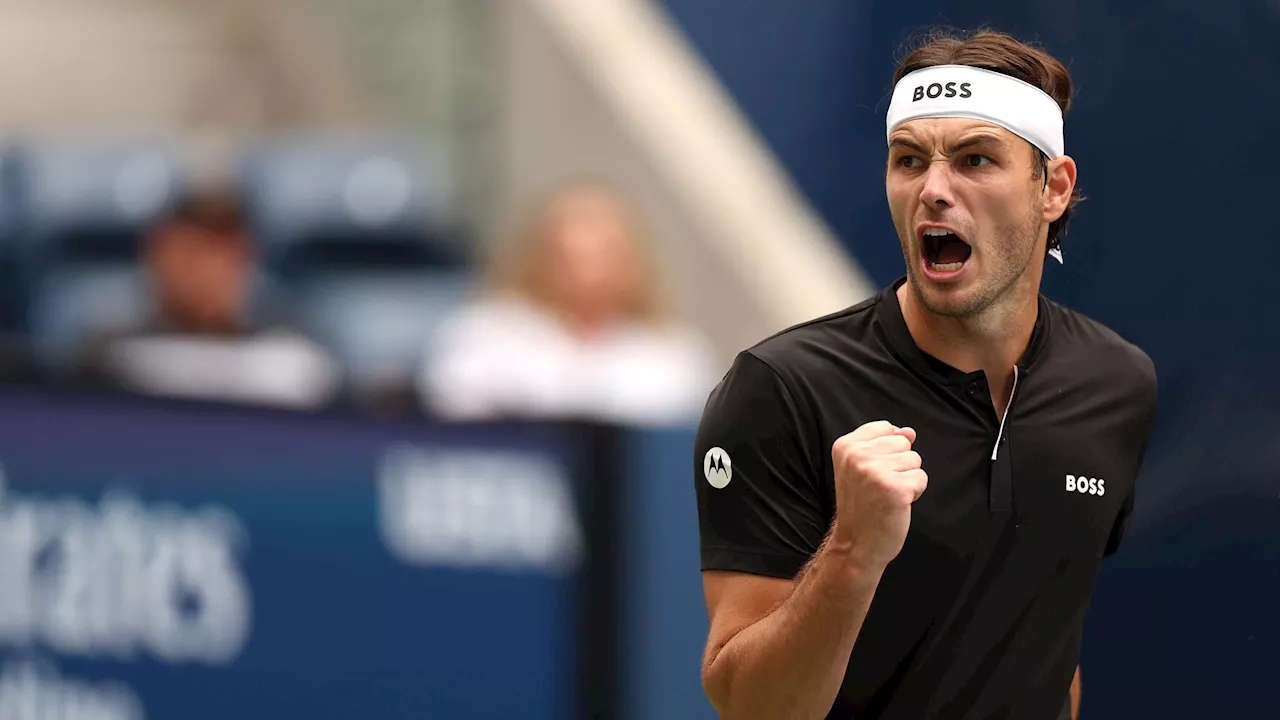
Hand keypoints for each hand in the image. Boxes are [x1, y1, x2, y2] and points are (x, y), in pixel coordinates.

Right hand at [830, 421, 926, 570]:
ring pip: (914, 459)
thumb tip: (909, 431)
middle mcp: (857, 455)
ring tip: (887, 495)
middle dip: (900, 464)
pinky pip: (921, 478)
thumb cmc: (861, 506)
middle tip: (880, 487)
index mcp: (845, 446)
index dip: (887, 451)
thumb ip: (883, 444)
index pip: (886, 428)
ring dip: (908, 479)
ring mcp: (875, 471)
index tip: (871, 473)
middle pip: (903, 442)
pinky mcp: (895, 488)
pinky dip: (915, 493)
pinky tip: (897, 504)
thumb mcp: (861, 468)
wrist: (855, 544)